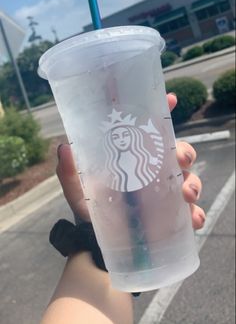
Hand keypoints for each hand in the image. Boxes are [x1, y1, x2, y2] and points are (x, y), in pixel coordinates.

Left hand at [56, 93, 205, 228]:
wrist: (98, 245)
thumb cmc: (89, 211)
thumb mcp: (78, 190)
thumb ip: (70, 171)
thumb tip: (63, 147)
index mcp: (136, 158)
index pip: (153, 131)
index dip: (164, 111)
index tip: (171, 99)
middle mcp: (154, 172)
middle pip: (179, 153)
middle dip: (185, 152)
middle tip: (181, 159)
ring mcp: (167, 194)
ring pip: (190, 179)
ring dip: (193, 184)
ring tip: (186, 195)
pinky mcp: (174, 218)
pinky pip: (192, 212)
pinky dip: (196, 214)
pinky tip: (192, 219)